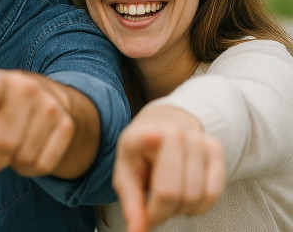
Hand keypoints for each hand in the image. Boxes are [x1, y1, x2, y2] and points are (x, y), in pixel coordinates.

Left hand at [0, 69, 78, 185]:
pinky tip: (29, 146)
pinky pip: (43, 166)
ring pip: (25, 158)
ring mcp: (50, 104)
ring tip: (14, 139)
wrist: (36, 105)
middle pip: (4, 144)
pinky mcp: (67, 124)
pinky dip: (32, 166)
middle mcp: (23, 86)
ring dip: (15, 161)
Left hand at [113, 105, 224, 231]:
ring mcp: (200, 140)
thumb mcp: (125, 174)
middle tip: (154, 207)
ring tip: (168, 197)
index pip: (161, 189)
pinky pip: (214, 193)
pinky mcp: (216, 149)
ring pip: (198, 197)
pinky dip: (199, 205)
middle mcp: (176, 134)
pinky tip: (185, 196)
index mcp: (145, 137)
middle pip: (179, 197)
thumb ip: (132, 205)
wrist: (162, 123)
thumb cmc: (140, 153)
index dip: (156, 210)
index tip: (147, 220)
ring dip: (183, 209)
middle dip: (165, 212)